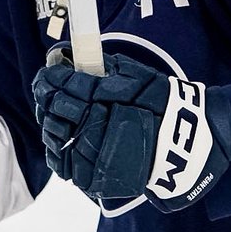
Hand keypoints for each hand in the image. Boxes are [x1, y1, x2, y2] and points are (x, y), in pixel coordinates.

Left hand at [32, 49, 230, 211]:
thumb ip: (103, 66)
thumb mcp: (135, 76)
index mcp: (100, 100)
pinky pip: (62, 164)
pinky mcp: (92, 177)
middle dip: (46, 95)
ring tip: (50, 111)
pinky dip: (55, 149)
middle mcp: (92, 127)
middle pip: (55, 109)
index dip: (51, 77)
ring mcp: (90, 155)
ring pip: (54, 136)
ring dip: (49, 120)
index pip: (64, 85)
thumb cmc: (162, 104)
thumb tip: (69, 54)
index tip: (47, 72)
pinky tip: (57, 137)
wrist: (187, 146)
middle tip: (43, 87)